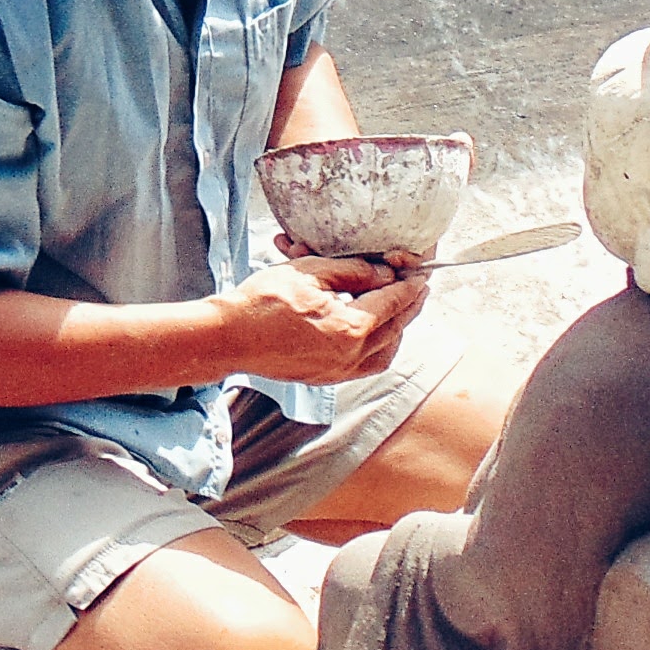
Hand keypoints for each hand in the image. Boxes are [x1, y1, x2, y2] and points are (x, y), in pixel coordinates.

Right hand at [218, 255, 428, 385]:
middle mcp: (350, 356)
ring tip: (399, 311)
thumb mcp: (311, 272)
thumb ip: (353, 272)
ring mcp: (338, 371)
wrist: (228, 337)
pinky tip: (374, 334)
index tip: (421, 274)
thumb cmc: (263, 301)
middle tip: (417, 289)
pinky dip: (379, 349)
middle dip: (409, 306)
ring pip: (385, 353)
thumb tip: (384, 274)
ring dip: (397, 330)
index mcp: (351, 328)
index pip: (393, 302)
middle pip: (395, 329)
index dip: (410, 285)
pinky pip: (366, 366)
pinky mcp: (325, 378)